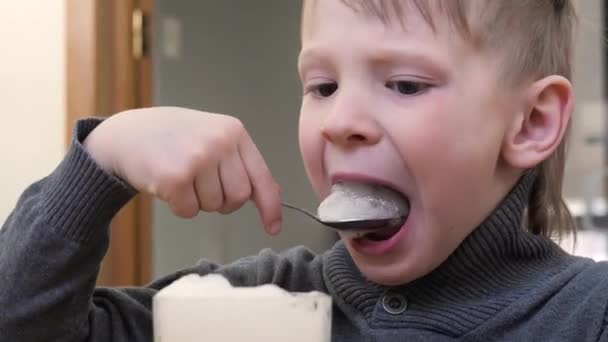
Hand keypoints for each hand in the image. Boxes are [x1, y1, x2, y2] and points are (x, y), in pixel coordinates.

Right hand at [83, 107, 281, 234]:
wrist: (126, 134)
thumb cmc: (173, 138)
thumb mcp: (211, 136)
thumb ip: (239, 162)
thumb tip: (273, 195)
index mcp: (234, 132)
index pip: (262, 177)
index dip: (270, 206)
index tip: (274, 228)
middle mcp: (220, 142)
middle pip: (238, 197)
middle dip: (222, 202)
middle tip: (201, 186)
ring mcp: (198, 158)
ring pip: (213, 206)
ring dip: (197, 202)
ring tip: (181, 177)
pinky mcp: (176, 177)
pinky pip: (189, 211)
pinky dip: (179, 207)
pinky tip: (167, 184)